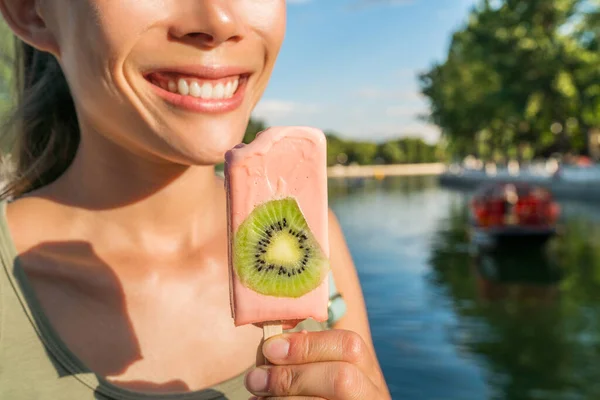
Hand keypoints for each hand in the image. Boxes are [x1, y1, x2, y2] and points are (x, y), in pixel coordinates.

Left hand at [245, 329, 389, 399]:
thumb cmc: (327, 394)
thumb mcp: (327, 373)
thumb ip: (309, 358)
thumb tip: (275, 345)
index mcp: (368, 373)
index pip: (349, 346)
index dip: (307, 345)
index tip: (270, 348)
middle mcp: (372, 396)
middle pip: (341, 378)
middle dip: (292, 375)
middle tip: (255, 378)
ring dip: (282, 399)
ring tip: (257, 396)